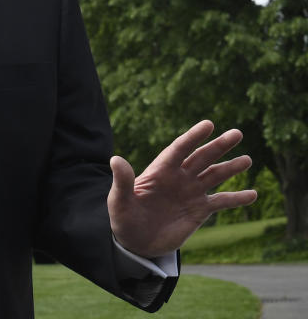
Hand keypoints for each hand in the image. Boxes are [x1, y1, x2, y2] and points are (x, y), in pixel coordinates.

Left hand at [107, 120, 256, 257]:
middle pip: (201, 157)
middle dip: (218, 146)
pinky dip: (237, 198)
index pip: (179, 149)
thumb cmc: (123, 218)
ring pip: (214, 175)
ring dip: (231, 168)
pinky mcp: (199, 210)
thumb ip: (122, 181)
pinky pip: (222, 202)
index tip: (209, 124)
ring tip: (248, 159)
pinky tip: (253, 194)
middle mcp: (178, 178)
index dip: (193, 137)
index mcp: (160, 171)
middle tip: (237, 133)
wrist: (135, 242)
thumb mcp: (119, 201)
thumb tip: (115, 159)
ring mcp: (191, 192)